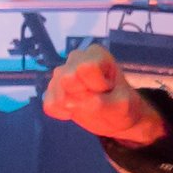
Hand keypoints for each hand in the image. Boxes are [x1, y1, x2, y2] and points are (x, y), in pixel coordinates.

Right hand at [41, 41, 165, 145]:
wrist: (116, 117)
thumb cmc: (123, 106)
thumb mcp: (122, 106)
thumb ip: (103, 102)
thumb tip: (76, 102)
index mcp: (96, 54)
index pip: (86, 68)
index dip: (96, 85)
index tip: (107, 88)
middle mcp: (75, 58)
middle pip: (66, 79)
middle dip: (81, 96)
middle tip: (96, 98)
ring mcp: (61, 73)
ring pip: (56, 92)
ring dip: (73, 106)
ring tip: (87, 104)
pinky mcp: (52, 90)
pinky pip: (49, 104)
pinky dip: (62, 113)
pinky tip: (75, 111)